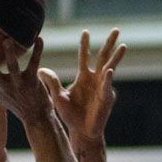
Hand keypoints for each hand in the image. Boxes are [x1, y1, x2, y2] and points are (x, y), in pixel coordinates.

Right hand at [0, 37, 51, 125]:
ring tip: (7, 40)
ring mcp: (19, 84)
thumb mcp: (5, 97)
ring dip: (9, 54)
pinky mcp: (32, 82)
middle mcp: (5, 87)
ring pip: (13, 68)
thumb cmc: (21, 106)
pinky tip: (39, 39)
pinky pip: (34, 64)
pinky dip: (37, 51)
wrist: (38, 119)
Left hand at [38, 29, 124, 144]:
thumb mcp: (58, 97)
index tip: (85, 31)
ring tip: (123, 46)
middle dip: (109, 43)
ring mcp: (103, 87)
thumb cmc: (70, 115)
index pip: (85, 56)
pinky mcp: (106, 98)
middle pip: (103, 57)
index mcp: (84, 76)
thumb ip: (52, 82)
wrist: (81, 132)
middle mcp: (95, 79)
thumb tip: (39, 69)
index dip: (85, 44)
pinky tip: (108, 72)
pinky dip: (107, 79)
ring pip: (111, 68)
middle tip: (116, 29)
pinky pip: (106, 87)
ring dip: (116, 57)